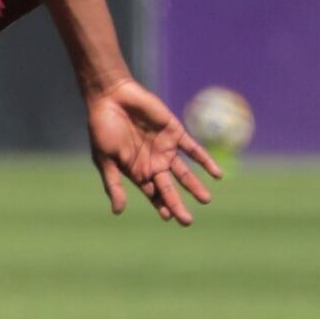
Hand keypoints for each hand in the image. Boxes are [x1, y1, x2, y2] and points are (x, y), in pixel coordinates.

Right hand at [85, 77, 219, 224]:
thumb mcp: (104, 159)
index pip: (152, 193)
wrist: (112, 97)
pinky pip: (193, 150)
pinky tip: (217, 174)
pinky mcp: (175, 133)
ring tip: (205, 200)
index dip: (161, 206)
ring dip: (194, 186)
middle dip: (177, 204)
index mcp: (136, 170)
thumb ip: (113, 184)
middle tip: (187, 221)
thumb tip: (118, 212)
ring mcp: (165, 148)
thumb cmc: (102, 128)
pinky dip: (205, 161)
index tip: (168, 218)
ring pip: (184, 172)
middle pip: (169, 188)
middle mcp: (153, 162)